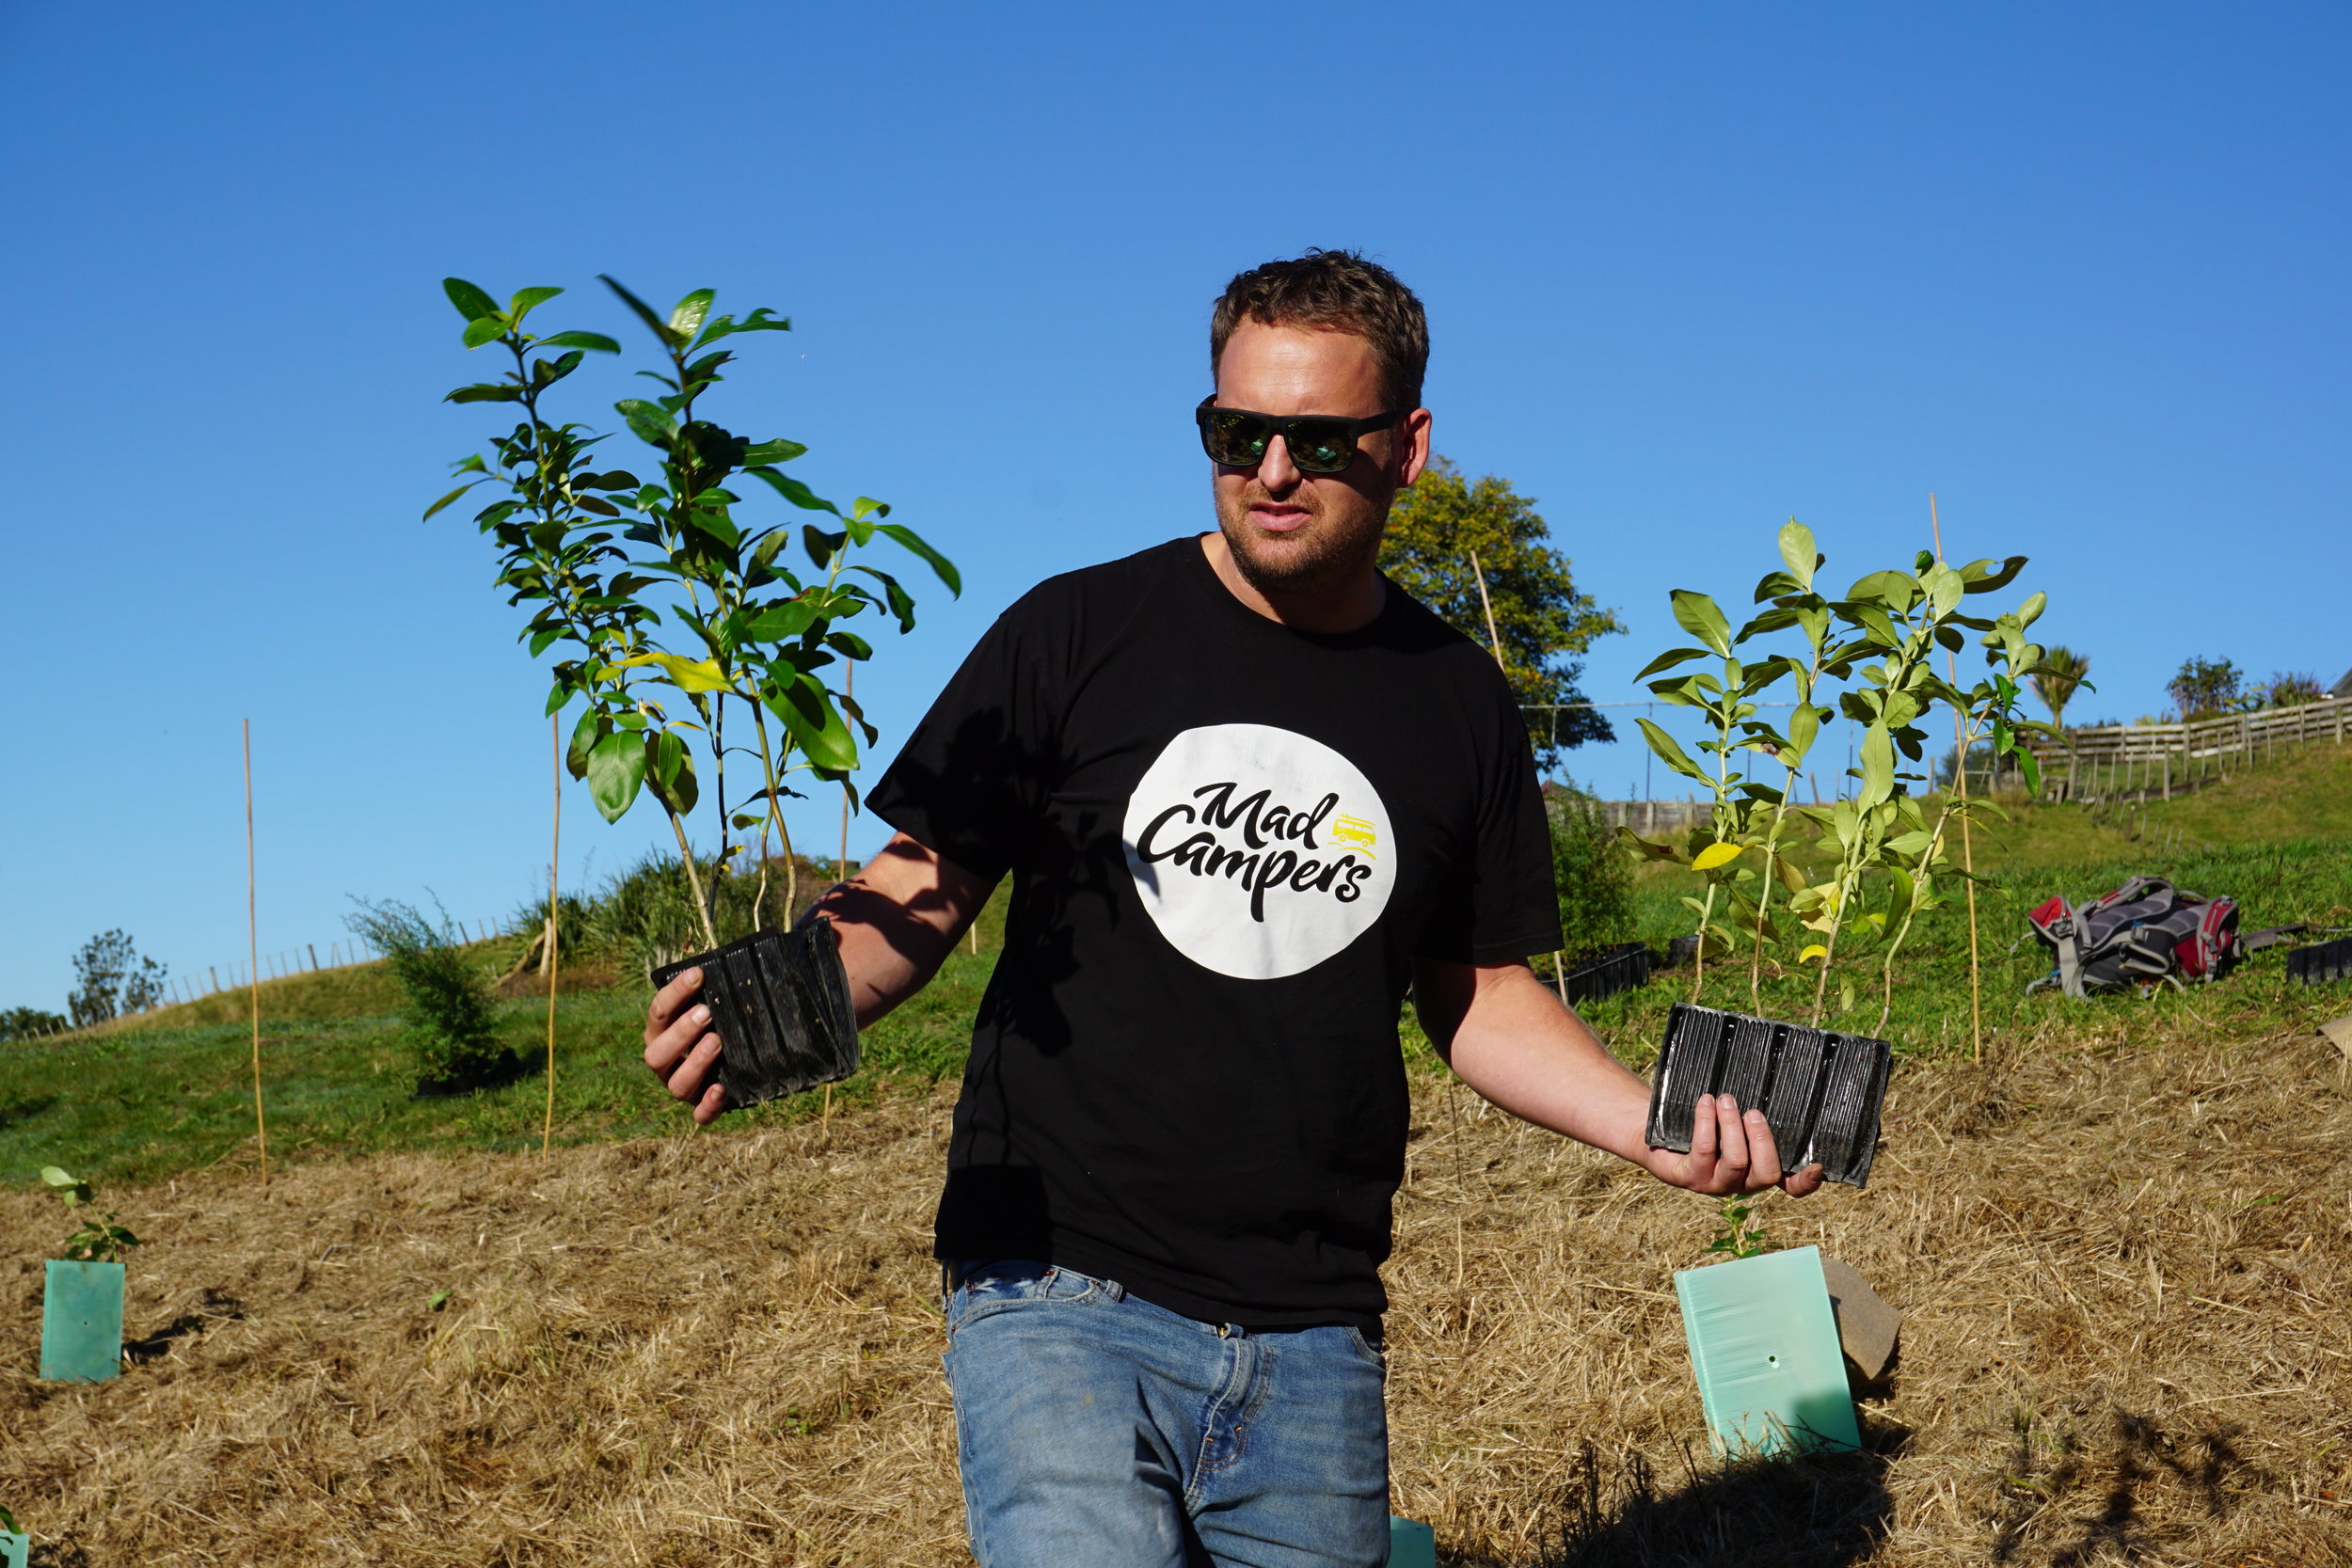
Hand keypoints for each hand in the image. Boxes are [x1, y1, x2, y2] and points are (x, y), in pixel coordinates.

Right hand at [643, 967, 729, 1124]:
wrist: (732, 1062)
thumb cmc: (719, 1023)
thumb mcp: (715, 1005)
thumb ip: (718, 987)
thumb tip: (736, 954)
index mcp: (661, 1032)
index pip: (658, 1011)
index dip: (675, 992)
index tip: (699, 974)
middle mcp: (665, 1061)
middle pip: (657, 1053)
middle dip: (681, 1032)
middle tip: (707, 1013)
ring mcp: (680, 1085)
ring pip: (676, 1084)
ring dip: (695, 1063)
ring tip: (717, 1042)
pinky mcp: (701, 1106)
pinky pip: (699, 1115)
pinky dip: (708, 1105)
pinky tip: (722, 1089)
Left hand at [1646, 1093, 1823, 1196]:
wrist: (1656, 1130)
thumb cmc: (1704, 1121)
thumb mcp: (1733, 1118)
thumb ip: (1753, 1115)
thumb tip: (1775, 1083)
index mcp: (1758, 1171)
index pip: (1790, 1186)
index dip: (1806, 1182)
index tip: (1817, 1165)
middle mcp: (1741, 1183)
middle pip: (1766, 1173)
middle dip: (1762, 1139)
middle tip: (1751, 1111)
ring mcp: (1715, 1184)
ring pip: (1736, 1161)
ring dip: (1732, 1126)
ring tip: (1726, 1100)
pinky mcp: (1690, 1177)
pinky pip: (1705, 1151)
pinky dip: (1707, 1122)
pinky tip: (1705, 1102)